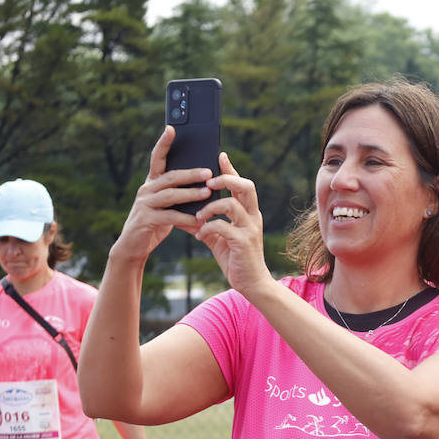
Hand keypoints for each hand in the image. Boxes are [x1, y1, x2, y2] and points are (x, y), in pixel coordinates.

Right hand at [113, 126, 214, 261]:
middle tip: (209, 171)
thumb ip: (180, 193)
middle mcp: (146, 189)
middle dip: (190, 173)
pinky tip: (199, 220)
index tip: (172, 128)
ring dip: (190, 193)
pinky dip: (185, 218)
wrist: (134, 246)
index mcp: (153, 182)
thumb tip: (206, 182)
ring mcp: (144, 204)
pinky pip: (169, 216)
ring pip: (170, 195)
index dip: (164, 143)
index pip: (158, 158)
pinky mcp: (146, 220)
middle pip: (170, 176)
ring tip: (208, 193)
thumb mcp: (168, 205)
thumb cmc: (156, 222)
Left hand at [189, 153, 274, 299]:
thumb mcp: (219, 237)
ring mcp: (250, 228)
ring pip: (231, 204)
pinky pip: (222, 227)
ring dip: (209, 207)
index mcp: (249, 213)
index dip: (230, 169)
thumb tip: (185, 212)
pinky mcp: (243, 242)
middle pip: (245, 186)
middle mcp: (253, 217)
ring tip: (197, 216)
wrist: (251, 283)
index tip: (219, 155)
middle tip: (208, 182)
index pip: (242, 184)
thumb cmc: (235, 258)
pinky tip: (200, 235)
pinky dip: (207, 228)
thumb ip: (207, 222)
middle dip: (225, 179)